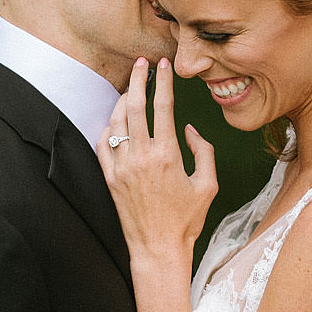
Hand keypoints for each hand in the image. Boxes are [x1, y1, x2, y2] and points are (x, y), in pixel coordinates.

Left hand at [97, 57, 215, 265]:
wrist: (158, 249)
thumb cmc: (186, 220)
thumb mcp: (208, 185)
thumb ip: (205, 151)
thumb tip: (190, 128)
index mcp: (167, 155)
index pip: (163, 106)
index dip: (162, 81)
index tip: (162, 65)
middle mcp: (141, 157)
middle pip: (136, 106)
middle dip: (138, 79)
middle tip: (141, 63)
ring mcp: (122, 167)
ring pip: (117, 121)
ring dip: (123, 99)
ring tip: (131, 87)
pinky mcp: (110, 179)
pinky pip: (103, 145)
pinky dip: (108, 127)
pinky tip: (115, 121)